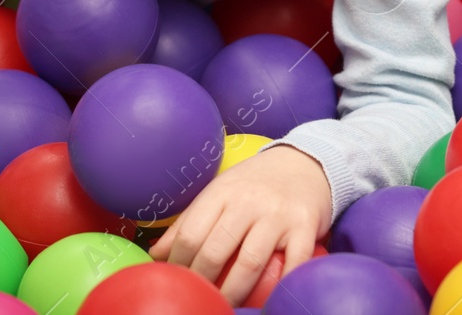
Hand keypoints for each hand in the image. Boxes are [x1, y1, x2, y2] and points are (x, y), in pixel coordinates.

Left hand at [148, 145, 332, 305]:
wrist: (305, 162)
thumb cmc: (254, 184)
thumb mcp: (219, 192)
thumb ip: (189, 221)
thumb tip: (155, 254)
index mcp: (221, 192)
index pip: (190, 234)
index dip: (178, 265)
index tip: (177, 283)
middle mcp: (248, 202)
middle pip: (215, 251)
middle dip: (202, 282)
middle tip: (199, 300)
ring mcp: (277, 215)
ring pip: (250, 263)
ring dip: (234, 293)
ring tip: (225, 307)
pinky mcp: (305, 226)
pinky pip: (293, 264)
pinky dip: (281, 287)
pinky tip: (268, 302)